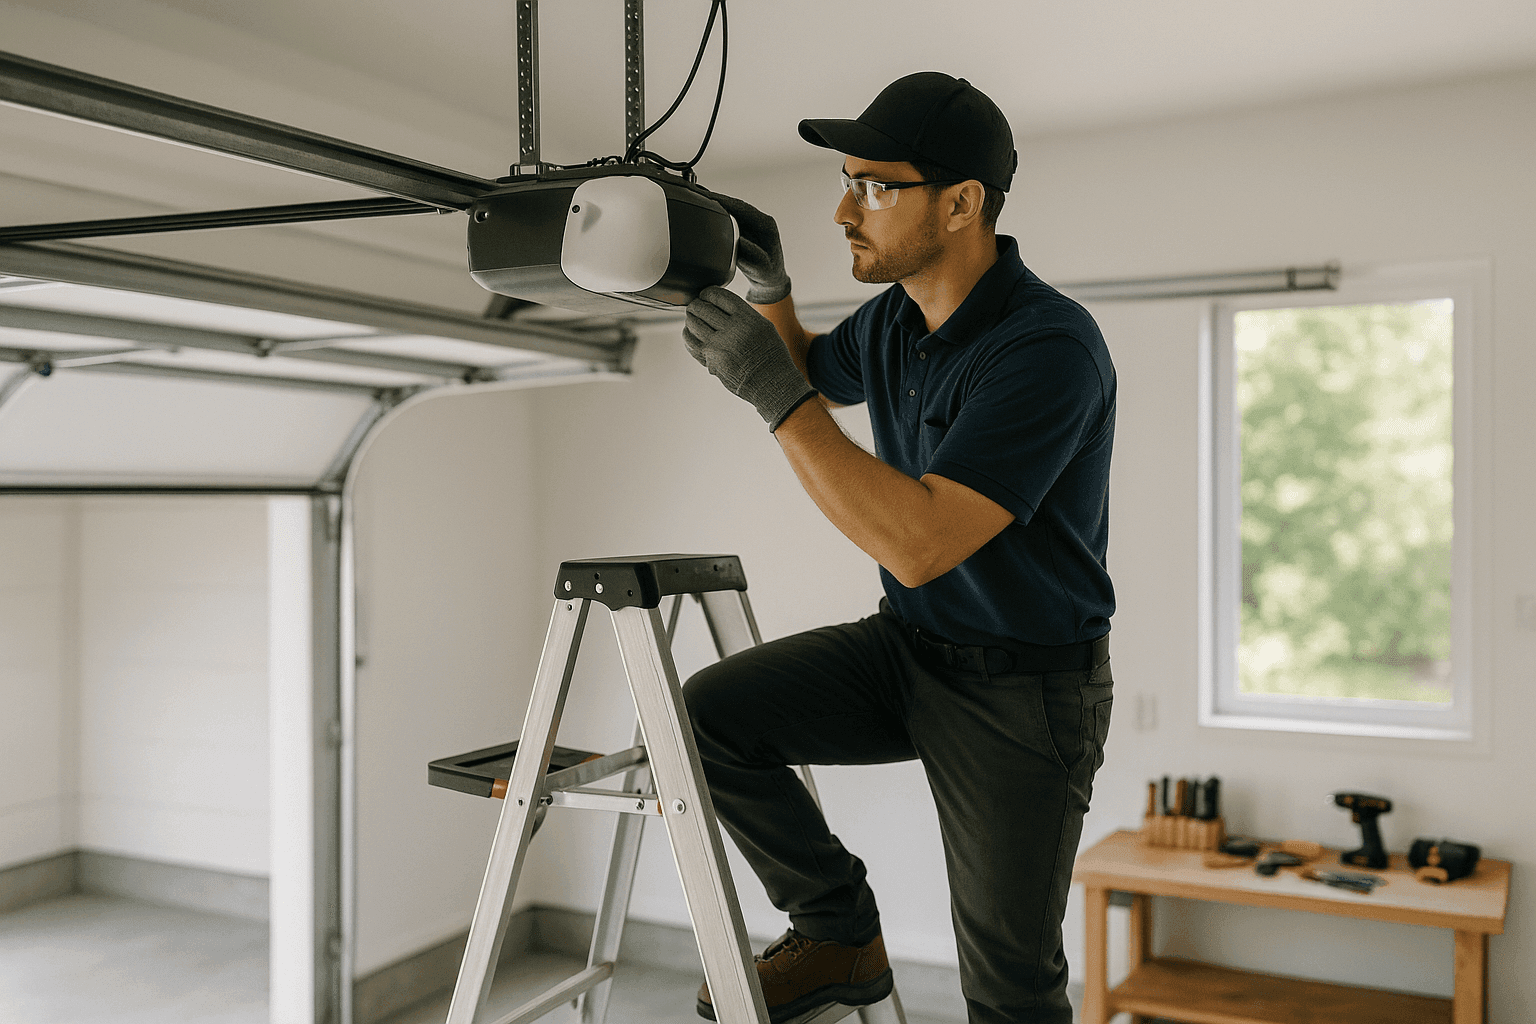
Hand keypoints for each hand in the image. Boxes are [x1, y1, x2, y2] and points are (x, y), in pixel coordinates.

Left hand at [684, 286, 816, 429]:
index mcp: (747, 318)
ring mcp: (719, 345)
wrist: (771, 383)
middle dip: (696, 305)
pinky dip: (687, 335)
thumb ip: (743, 315)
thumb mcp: (764, 327)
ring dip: (690, 319)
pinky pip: (691, 342)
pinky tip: (690, 333)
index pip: (718, 296)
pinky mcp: (711, 360)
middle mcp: (732, 329)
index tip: (705, 295)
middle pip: (702, 308)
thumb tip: (718, 305)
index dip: (707, 293)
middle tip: (695, 306)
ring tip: (692, 319)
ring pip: (693, 324)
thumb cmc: (770, 355)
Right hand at [702, 190, 790, 304]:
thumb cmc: (766, 274)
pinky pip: (734, 215)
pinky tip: (710, 211)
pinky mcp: (749, 228)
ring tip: (702, 200)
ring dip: (720, 204)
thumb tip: (742, 241)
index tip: (708, 197)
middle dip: (719, 199)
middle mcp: (762, 221)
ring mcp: (756, 223)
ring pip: (735, 208)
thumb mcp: (761, 268)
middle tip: (700, 195)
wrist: (770, 280)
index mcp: (766, 226)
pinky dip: (722, 212)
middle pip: (737, 205)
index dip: (725, 201)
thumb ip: (753, 254)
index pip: (742, 207)